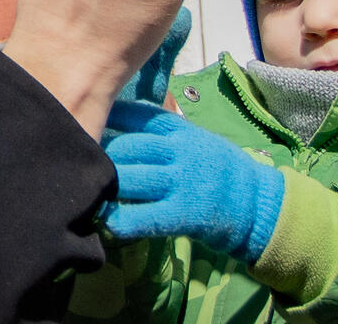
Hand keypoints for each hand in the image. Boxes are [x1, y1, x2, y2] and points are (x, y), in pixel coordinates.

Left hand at [102, 101, 284, 262]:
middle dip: (100, 157)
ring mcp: (183, 182)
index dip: (109, 120)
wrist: (257, 203)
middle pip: (127, 148)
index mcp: (182, 131)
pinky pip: (142, 217)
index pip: (137, 116)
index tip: (84, 122)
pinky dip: (120, 220)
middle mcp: (181, 152)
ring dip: (105, 187)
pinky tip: (107, 221)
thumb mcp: (195, 139)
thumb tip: (118, 120)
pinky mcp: (184, 214)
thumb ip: (163, 132)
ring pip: (130, 178)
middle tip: (80, 164)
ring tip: (87, 193)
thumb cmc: (219, 169)